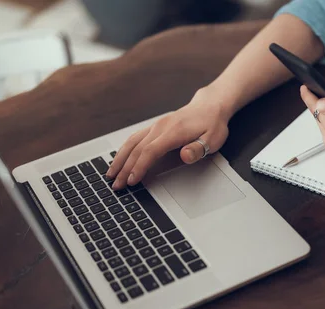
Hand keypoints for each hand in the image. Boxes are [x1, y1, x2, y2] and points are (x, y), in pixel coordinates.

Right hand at [107, 88, 230, 188]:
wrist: (209, 106)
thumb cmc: (212, 124)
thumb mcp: (213, 139)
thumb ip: (198, 149)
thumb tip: (185, 155)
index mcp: (173, 131)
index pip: (150, 151)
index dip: (139, 166)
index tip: (132, 180)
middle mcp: (160, 127)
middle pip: (137, 149)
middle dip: (124, 168)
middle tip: (116, 185)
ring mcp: (155, 126)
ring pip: (131, 142)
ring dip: (119, 159)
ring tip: (110, 174)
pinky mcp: (154, 127)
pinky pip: (134, 138)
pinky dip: (124, 150)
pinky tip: (119, 160)